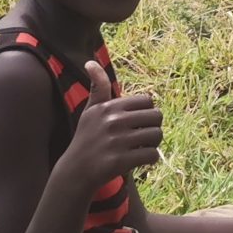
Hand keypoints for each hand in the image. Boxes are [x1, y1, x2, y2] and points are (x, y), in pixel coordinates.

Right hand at [67, 61, 162, 183]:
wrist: (76, 172)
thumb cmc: (87, 138)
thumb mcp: (90, 111)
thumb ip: (97, 87)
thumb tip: (90, 61)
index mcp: (109, 107)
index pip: (147, 100)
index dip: (147, 112)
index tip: (137, 123)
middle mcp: (113, 121)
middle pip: (157, 116)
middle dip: (153, 127)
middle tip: (143, 137)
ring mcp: (117, 141)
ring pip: (157, 135)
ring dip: (153, 144)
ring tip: (141, 148)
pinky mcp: (121, 160)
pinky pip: (153, 155)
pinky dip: (150, 159)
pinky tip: (140, 160)